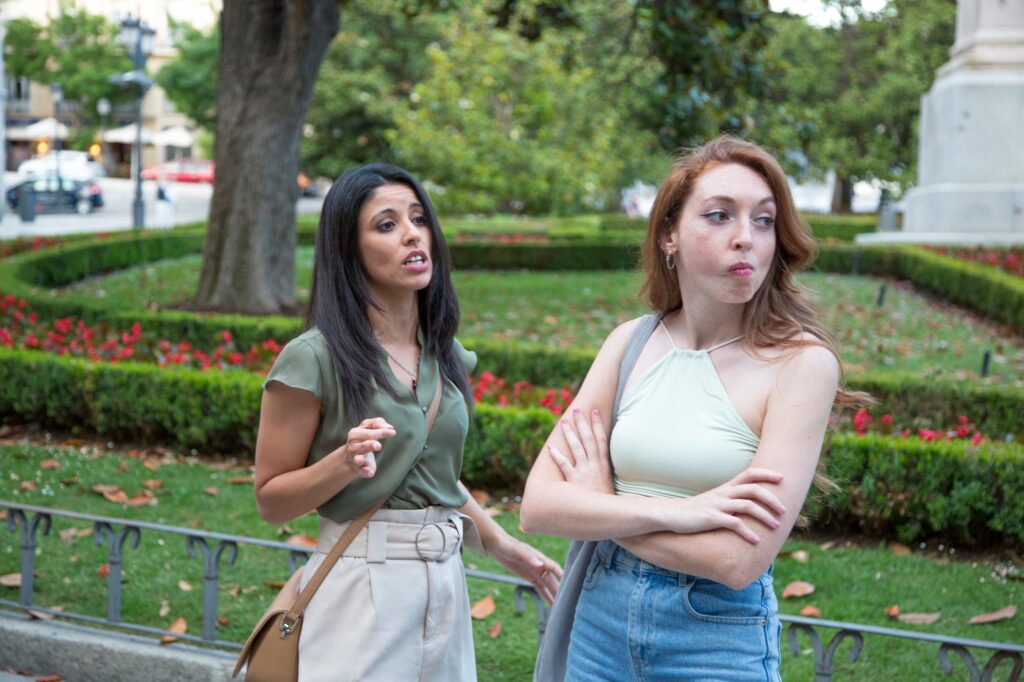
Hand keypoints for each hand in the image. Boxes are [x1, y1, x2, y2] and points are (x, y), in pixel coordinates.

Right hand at [340, 417, 395, 477]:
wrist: (349, 456)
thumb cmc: (362, 438)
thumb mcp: (367, 427)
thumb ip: (377, 423)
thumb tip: (390, 427)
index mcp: (355, 434)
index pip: (368, 432)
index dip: (380, 431)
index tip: (392, 431)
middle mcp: (353, 446)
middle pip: (363, 445)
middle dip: (370, 445)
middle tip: (378, 446)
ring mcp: (355, 458)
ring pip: (358, 459)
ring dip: (361, 459)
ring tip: (362, 460)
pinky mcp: (358, 469)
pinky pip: (361, 471)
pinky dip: (365, 472)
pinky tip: (370, 473)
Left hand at [487, 533, 562, 603]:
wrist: (497, 545)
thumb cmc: (507, 545)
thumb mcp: (516, 550)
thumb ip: (528, 557)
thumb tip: (540, 564)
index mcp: (539, 557)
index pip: (553, 567)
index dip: (561, 575)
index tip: (570, 584)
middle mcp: (540, 564)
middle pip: (552, 578)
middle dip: (559, 588)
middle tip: (567, 600)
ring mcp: (535, 571)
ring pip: (547, 584)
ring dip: (554, 593)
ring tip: (561, 604)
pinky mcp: (529, 576)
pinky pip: (540, 587)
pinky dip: (546, 594)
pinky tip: (551, 602)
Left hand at [546, 407, 612, 493]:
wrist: (606, 516)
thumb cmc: (605, 501)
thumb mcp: (608, 483)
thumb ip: (603, 471)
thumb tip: (600, 461)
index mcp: (604, 464)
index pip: (602, 439)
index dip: (598, 424)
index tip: (594, 411)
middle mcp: (595, 465)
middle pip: (589, 439)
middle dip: (582, 423)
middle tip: (577, 409)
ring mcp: (585, 472)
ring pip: (577, 448)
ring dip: (570, 434)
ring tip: (563, 422)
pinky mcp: (575, 481)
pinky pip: (564, 466)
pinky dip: (557, 456)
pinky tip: (549, 448)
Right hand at [660, 467, 787, 543]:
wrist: (668, 515)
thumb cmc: (692, 511)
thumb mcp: (712, 502)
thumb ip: (729, 502)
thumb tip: (747, 509)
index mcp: (725, 488)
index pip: (749, 474)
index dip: (767, 474)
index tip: (782, 478)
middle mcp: (723, 494)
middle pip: (754, 489)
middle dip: (772, 499)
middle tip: (784, 511)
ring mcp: (717, 505)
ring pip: (748, 506)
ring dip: (765, 516)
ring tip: (776, 527)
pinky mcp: (711, 519)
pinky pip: (734, 524)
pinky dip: (748, 532)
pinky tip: (756, 541)